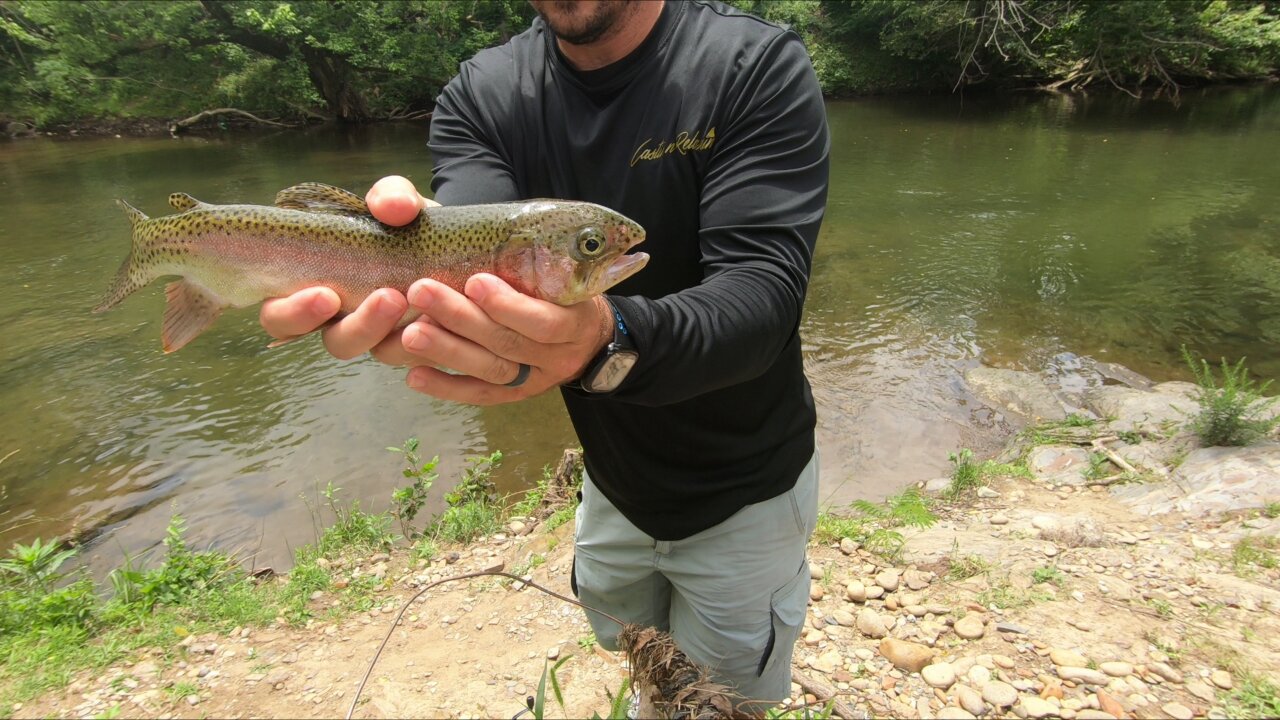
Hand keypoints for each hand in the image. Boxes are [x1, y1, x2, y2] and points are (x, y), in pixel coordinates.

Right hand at [258, 175, 436, 358]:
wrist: (460, 242)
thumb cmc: (409, 224)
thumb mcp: (400, 202)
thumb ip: (391, 196)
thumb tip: (394, 207)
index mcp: (319, 288)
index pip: (283, 316)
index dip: (295, 314)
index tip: (325, 296)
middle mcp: (349, 320)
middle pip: (336, 344)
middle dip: (359, 327)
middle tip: (388, 298)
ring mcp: (388, 337)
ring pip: (382, 353)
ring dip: (403, 332)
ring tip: (420, 301)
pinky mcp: (426, 344)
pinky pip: (427, 355)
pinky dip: (437, 340)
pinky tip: (450, 317)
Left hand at [377, 273, 613, 405]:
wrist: (589, 336)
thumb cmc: (564, 288)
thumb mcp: (564, 268)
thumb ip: (529, 251)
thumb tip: (473, 227)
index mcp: (575, 321)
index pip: (544, 320)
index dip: (508, 305)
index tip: (474, 280)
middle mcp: (558, 356)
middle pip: (507, 343)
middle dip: (462, 319)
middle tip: (421, 292)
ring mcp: (535, 379)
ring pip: (490, 370)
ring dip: (448, 351)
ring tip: (410, 333)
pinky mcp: (514, 394)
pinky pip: (480, 395)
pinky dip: (447, 388)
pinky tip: (415, 376)